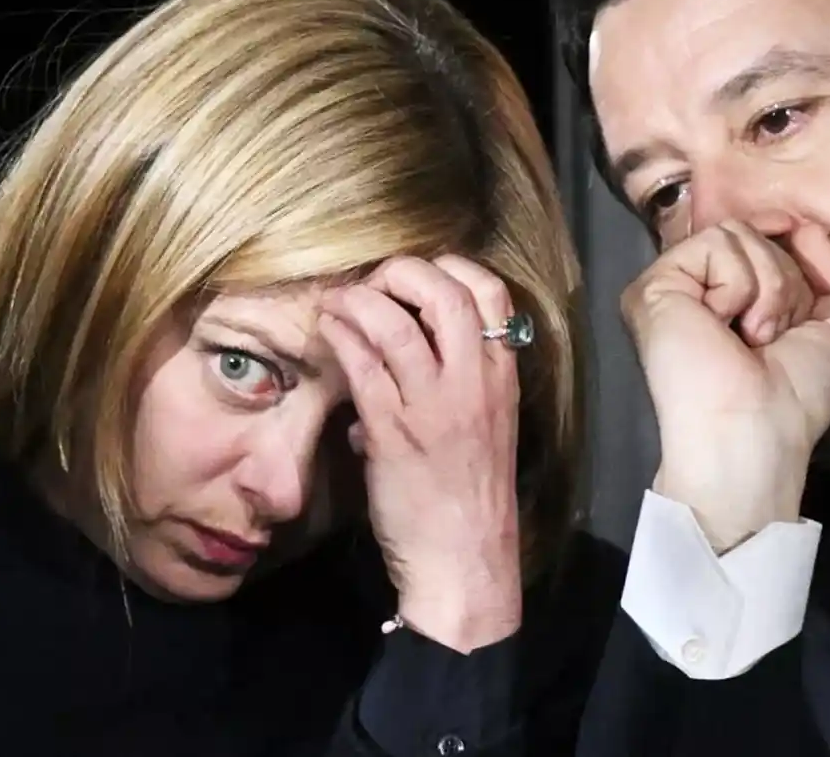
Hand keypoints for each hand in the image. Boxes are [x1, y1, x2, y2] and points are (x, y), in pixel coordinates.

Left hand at [318, 255, 522, 652]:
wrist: (466, 561)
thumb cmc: (470, 498)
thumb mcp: (482, 430)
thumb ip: (447, 389)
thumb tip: (390, 366)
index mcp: (502, 377)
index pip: (491, 293)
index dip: (451, 268)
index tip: (417, 278)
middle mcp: (474, 382)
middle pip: (445, 292)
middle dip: (402, 272)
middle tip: (374, 281)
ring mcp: (435, 405)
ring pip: (396, 323)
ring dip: (360, 300)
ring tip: (338, 300)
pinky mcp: (395, 432)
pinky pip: (364, 367)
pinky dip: (342, 338)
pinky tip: (327, 331)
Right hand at [622, 221, 829, 551]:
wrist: (756, 431)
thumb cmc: (797, 397)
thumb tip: (806, 227)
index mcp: (733, 298)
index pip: (768, 242)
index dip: (796, 267)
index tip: (803, 312)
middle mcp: (699, 287)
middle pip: (757, 233)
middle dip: (786, 283)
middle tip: (770, 338)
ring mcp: (673, 284)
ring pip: (738, 233)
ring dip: (767, 288)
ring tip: (751, 337)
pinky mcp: (654, 285)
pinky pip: (715, 243)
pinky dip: (738, 285)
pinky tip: (725, 326)